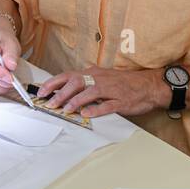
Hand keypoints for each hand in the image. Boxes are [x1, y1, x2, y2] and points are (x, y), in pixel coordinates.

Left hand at [37, 65, 165, 119]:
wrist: (148, 85)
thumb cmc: (123, 83)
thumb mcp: (102, 78)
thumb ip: (85, 82)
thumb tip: (64, 88)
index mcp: (93, 73)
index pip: (69, 75)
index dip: (53, 83)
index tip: (41, 91)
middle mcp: (100, 79)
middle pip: (76, 82)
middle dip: (61, 93)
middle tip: (50, 103)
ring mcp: (111, 90)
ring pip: (90, 92)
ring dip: (76, 100)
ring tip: (65, 109)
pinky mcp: (121, 101)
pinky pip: (107, 105)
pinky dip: (96, 110)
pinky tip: (86, 114)